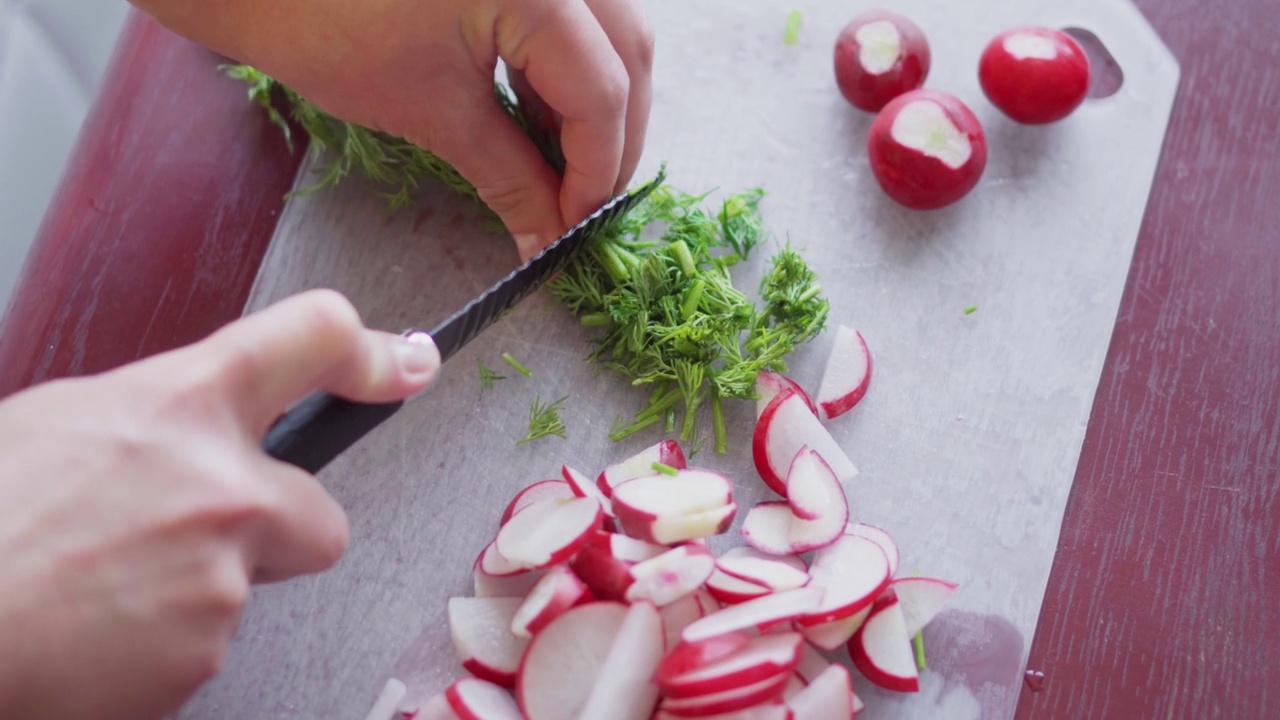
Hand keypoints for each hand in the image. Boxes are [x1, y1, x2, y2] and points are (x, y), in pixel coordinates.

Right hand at [0, 290, 438, 718]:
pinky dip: (164, 642)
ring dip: (198, 587)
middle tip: (195, 539)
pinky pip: (207, 643)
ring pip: (252, 583)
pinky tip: (99, 629)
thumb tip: (182, 432)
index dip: (369, 350)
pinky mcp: (203, 654)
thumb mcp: (63, 421)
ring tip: (103, 588)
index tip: (406, 363)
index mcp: (180, 405)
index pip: (313, 339)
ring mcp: (221, 577)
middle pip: (322, 511)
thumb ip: (154, 420)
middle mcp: (223, 486)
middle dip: (276, 529)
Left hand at [133, 0, 654, 260]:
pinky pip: (575, 20)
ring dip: (597, 105)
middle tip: (581, 204)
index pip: (603, 93)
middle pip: (630, 55)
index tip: (575, 227)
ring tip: (563, 167)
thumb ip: (512, 177)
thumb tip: (550, 237)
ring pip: (614, 35)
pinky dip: (568, 73)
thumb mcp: (435, 114)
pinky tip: (543, 120)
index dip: (597, 171)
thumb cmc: (330, 30)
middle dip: (613, 138)